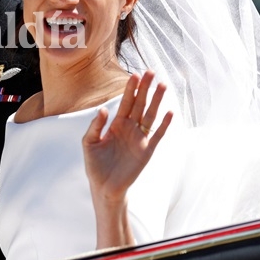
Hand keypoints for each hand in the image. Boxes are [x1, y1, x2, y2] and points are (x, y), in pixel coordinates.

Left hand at [82, 70, 173, 203]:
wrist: (104, 187)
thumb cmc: (95, 165)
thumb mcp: (89, 143)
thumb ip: (95, 126)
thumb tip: (104, 109)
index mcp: (115, 124)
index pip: (125, 102)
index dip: (130, 89)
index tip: (134, 75)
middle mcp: (129, 128)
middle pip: (139, 104)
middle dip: (145, 88)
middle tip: (150, 72)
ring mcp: (139, 139)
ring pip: (150, 115)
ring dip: (157, 101)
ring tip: (163, 85)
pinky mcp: (147, 151)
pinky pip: (157, 135)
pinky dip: (164, 125)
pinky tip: (170, 112)